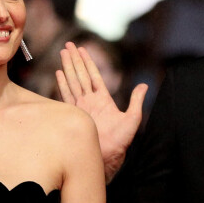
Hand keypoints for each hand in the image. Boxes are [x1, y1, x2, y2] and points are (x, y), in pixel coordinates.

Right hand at [56, 42, 147, 182]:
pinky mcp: (74, 114)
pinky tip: (58, 73)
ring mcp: (81, 106)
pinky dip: (62, 84)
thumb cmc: (120, 141)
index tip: (82, 50)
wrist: (107, 157)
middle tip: (69, 45)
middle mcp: (90, 100)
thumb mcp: (133, 119)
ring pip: (73, 81)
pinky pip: (66, 96)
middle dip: (75, 59)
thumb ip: (136, 101)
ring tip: (62, 53)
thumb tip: (145, 86)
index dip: (88, 62)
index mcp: (103, 98)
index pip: (94, 75)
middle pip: (81, 74)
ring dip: (68, 67)